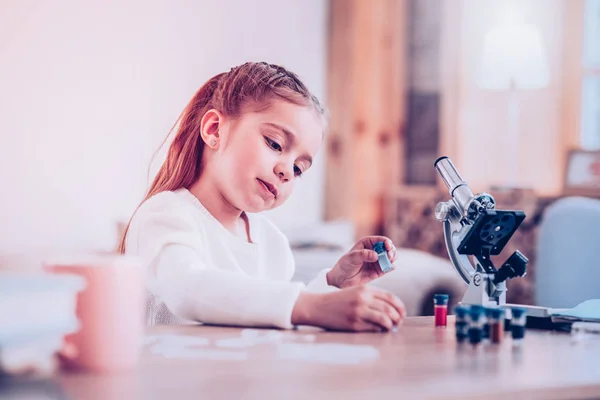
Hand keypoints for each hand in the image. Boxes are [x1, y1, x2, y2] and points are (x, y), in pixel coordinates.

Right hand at [291, 286, 405, 331]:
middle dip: (398, 318)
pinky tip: (380, 330)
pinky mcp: (354, 324)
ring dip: (391, 325)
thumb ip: (371, 297)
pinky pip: (374, 328)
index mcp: (364, 289)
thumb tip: (390, 310)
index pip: (390, 297)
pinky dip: (380, 330)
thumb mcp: (354, 292)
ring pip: (384, 319)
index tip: (402, 313)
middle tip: (399, 323)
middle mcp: (363, 299)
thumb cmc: (337, 300)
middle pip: (390, 309)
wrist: (318, 306)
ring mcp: (359, 312)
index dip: (400, 306)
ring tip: (391, 328)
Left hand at [326, 236, 396, 288]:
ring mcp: (377, 261)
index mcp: (367, 243)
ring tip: (389, 262)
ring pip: (391, 257)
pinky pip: (389, 267)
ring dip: (393, 258)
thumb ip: (363, 255)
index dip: (387, 242)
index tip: (388, 247)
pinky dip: (391, 267)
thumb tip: (376, 256)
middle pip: (389, 248)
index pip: (381, 240)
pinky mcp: (379, 270)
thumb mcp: (352, 257)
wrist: (342, 279)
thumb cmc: (345, 265)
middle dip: (392, 251)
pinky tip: (389, 267)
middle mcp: (374, 251)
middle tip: (389, 256)